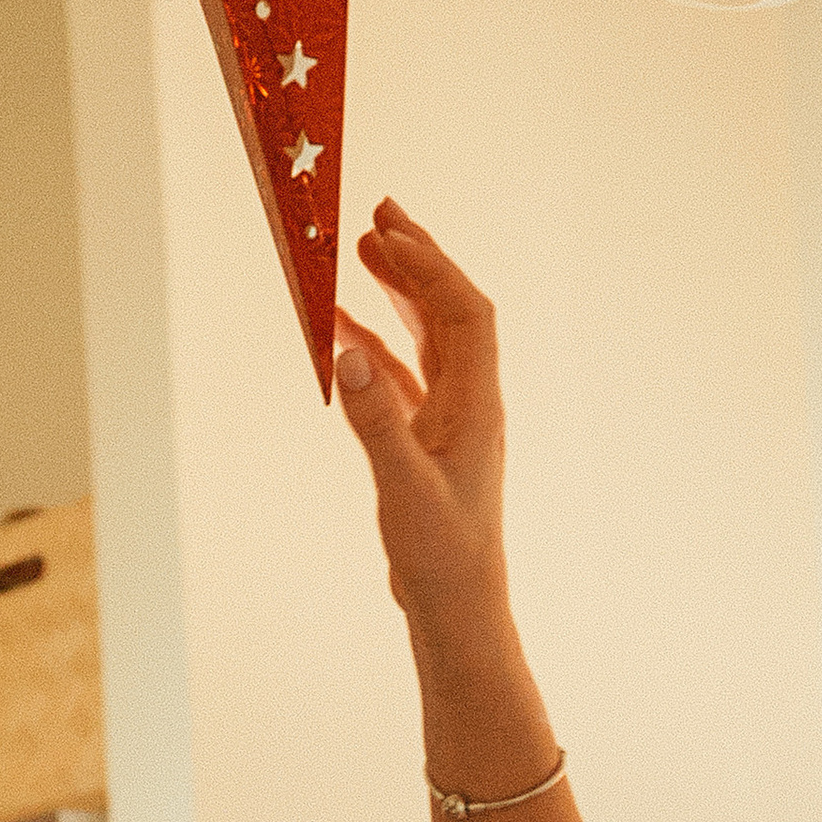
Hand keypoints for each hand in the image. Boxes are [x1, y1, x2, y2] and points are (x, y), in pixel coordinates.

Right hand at [331, 201, 507, 639]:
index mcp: (477, 403)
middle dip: (418, 260)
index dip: (427, 267)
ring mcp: (449, 419)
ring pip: (426, 337)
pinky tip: (344, 332)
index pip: (462, 311)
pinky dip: (375, 345)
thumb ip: (377, 420)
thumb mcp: (404, 488)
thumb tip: (347, 352)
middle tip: (378, 215)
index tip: (384, 233)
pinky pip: (402, 376)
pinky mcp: (426, 442)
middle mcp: (470, 400)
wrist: (457, 607)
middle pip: (450, 310)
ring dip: (398, 293)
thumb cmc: (441, 555)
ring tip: (364, 252)